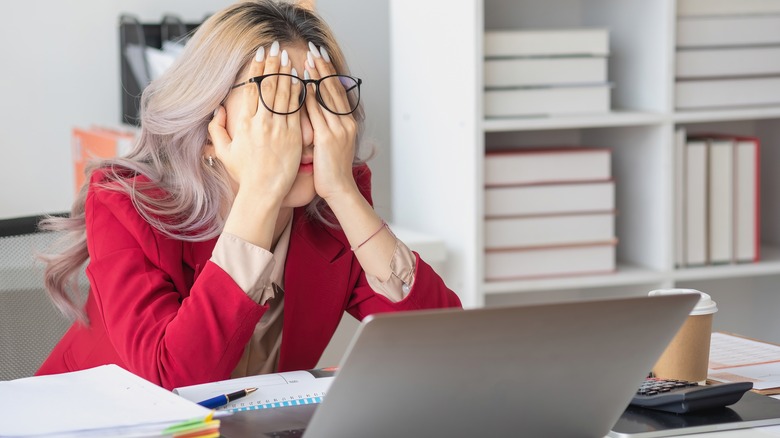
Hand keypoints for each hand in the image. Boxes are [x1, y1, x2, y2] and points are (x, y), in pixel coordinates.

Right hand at [208, 42, 303, 200]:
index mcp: (245, 124)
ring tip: (288, 57)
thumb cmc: (244, 174)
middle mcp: (262, 123)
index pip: (251, 89)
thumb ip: (217, 128)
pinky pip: (297, 110)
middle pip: (268, 86)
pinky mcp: (293, 137)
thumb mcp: (224, 151)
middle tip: (275, 47)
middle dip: (272, 64)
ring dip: (286, 74)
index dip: (256, 70)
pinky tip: (300, 80)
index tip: (259, 55)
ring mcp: (279, 129)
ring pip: (283, 95)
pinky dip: (298, 94)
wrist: (263, 191)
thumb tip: (219, 109)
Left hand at [304, 42, 358, 201]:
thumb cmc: (332, 170)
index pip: (337, 91)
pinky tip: (303, 84)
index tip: (320, 56)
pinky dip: (310, 97)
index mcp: (348, 123)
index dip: (329, 73)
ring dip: (316, 76)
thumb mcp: (334, 145)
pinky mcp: (327, 138)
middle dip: (323, 67)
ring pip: (326, 97)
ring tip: (308, 59)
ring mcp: (338, 130)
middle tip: (314, 49)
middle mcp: (345, 123)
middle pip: (333, 88)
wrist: (339, 189)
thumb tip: (317, 112)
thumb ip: (328, 126)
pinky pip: (317, 113)